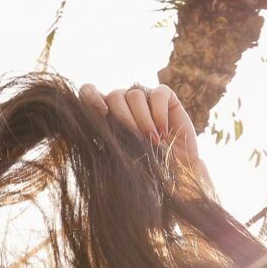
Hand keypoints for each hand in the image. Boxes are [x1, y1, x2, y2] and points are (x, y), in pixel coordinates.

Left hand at [76, 82, 210, 191]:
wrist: (177, 175)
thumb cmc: (145, 170)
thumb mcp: (120, 161)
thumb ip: (104, 147)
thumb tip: (91, 140)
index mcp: (106, 115)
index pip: (88, 92)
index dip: (91, 97)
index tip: (101, 112)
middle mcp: (123, 103)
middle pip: (114, 96)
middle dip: (124, 118)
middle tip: (136, 140)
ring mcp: (144, 97)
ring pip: (135, 95)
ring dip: (143, 120)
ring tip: (153, 142)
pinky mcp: (165, 96)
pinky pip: (158, 94)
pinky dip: (159, 112)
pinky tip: (164, 131)